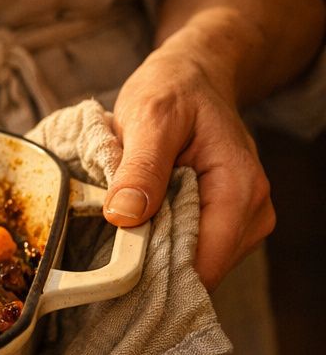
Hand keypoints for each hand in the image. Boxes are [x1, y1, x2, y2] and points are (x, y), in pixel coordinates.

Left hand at [104, 31, 273, 290]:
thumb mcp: (151, 118)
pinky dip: (158, 245)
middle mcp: (251, 214)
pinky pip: (187, 250)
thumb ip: (141, 168)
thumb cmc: (174, 91)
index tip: (111, 277)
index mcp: (240, 191)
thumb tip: (124, 216)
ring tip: (118, 234)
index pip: (204, 264)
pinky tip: (134, 229)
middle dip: (150, 270)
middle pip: (198, 271)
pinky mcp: (221, 223)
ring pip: (191, 265)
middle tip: (102, 257)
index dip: (157, 276)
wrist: (192, 76)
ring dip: (152, 257)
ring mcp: (239, 222)